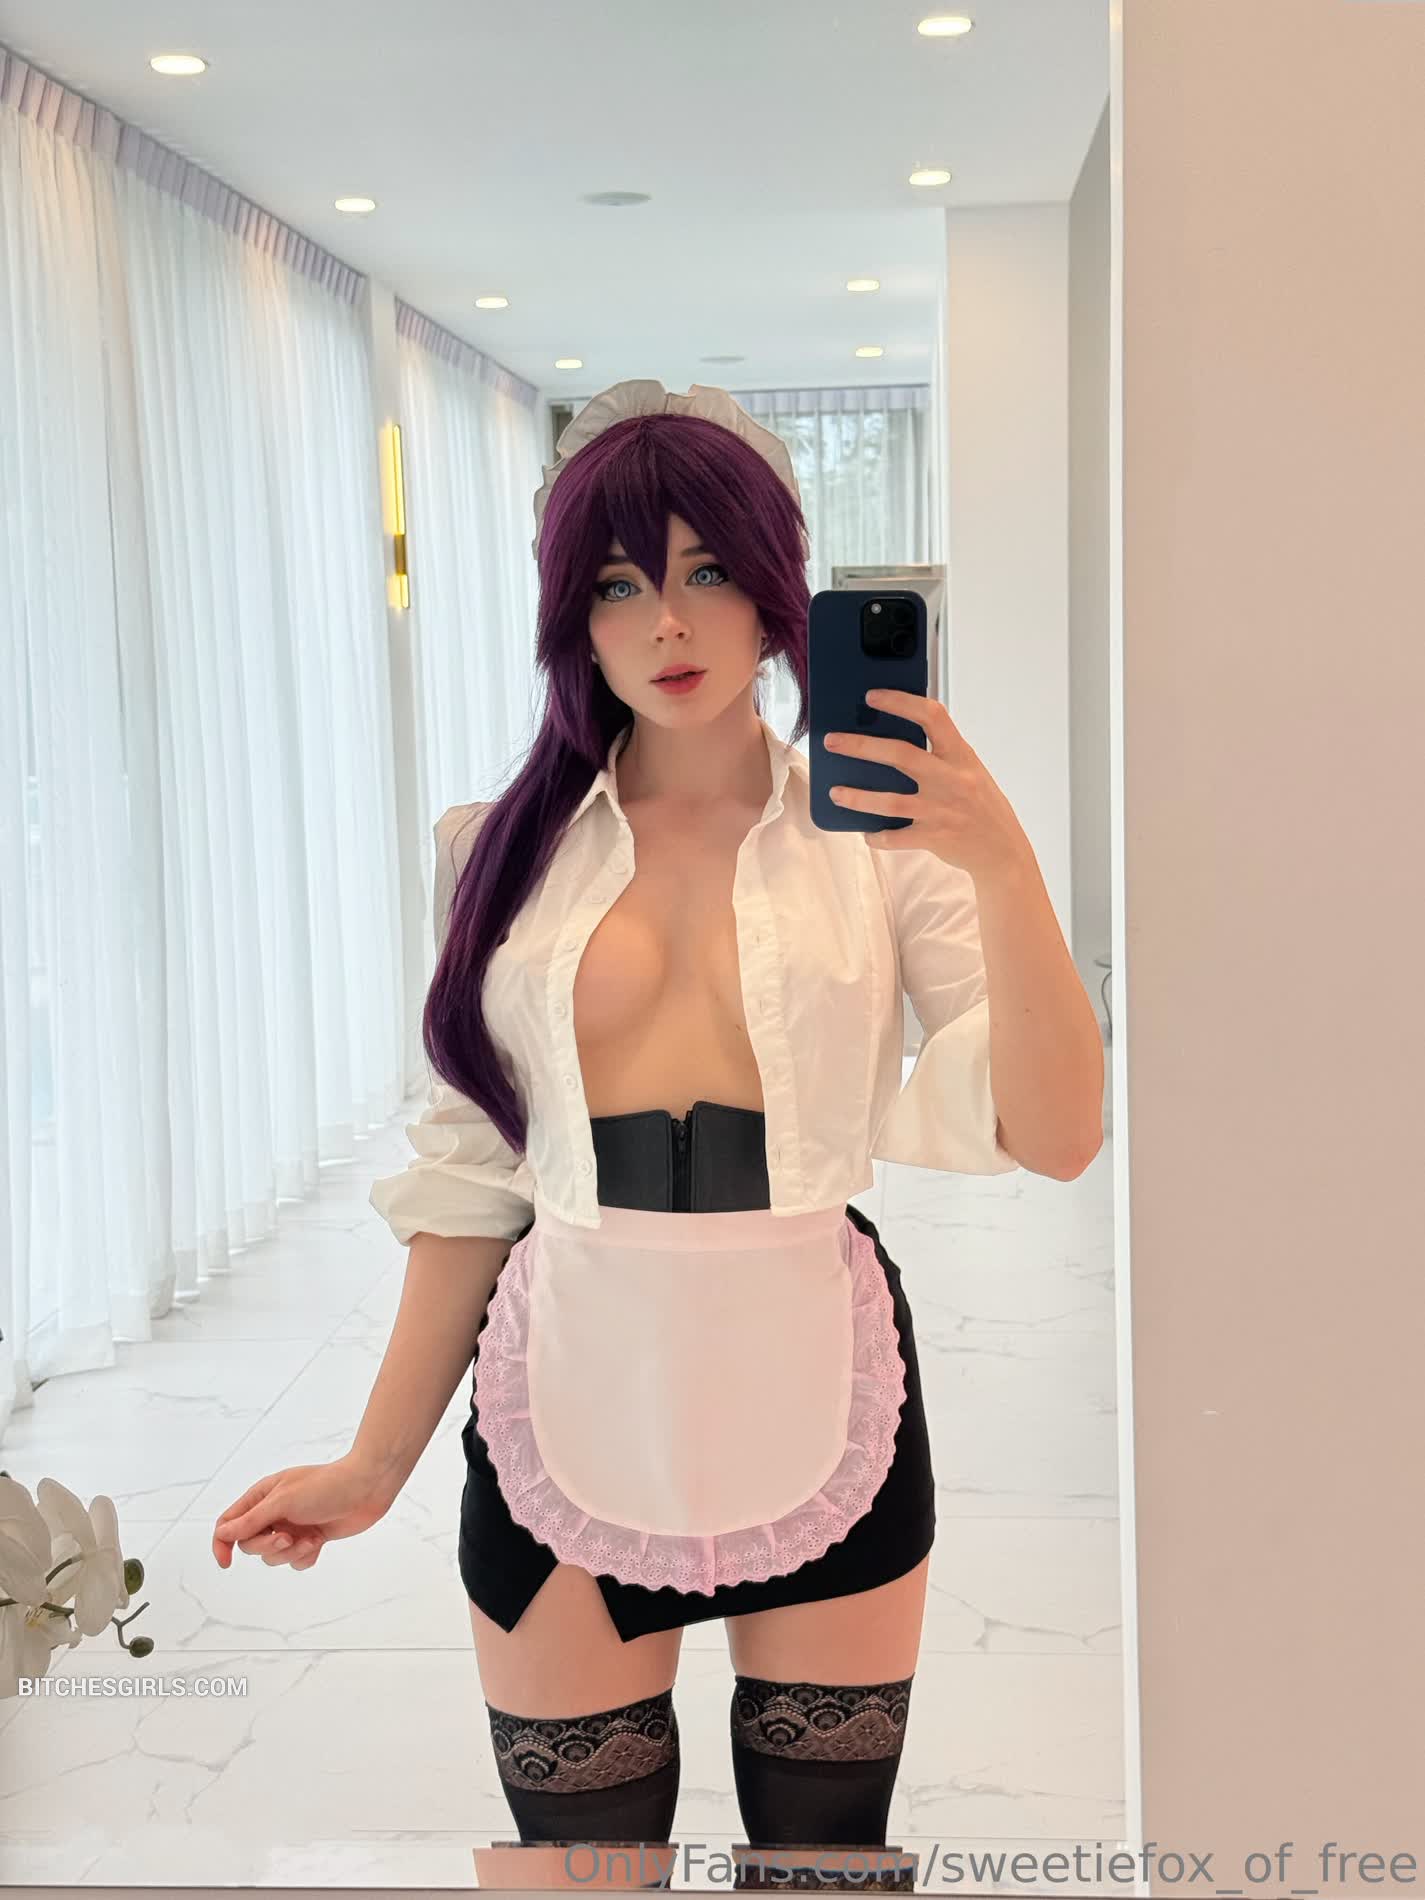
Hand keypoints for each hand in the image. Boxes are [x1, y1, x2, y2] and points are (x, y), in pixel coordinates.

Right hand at [210, 1453, 399, 1572]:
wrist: (367, 1488)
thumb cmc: (326, 1486)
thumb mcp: (283, 1501)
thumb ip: (251, 1520)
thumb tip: (222, 1534)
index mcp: (262, 1496)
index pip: (229, 1523)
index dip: (222, 1543)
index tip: (226, 1563)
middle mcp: (274, 1512)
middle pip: (251, 1545)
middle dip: (268, 1546)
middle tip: (288, 1538)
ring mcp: (292, 1526)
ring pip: (274, 1556)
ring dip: (291, 1552)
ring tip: (311, 1538)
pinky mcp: (311, 1538)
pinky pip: (296, 1561)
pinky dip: (306, 1555)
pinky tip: (320, 1541)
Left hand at [822, 688, 1029, 882]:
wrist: (1004, 851)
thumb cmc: (981, 804)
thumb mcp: (969, 770)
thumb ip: (941, 755)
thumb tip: (892, 737)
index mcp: (961, 756)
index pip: (932, 717)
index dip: (900, 702)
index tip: (872, 696)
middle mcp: (952, 780)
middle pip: (901, 755)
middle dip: (861, 746)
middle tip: (832, 742)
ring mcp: (942, 810)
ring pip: (891, 801)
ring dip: (858, 797)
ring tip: (834, 792)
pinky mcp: (934, 838)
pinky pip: (896, 838)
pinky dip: (877, 836)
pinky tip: (866, 833)